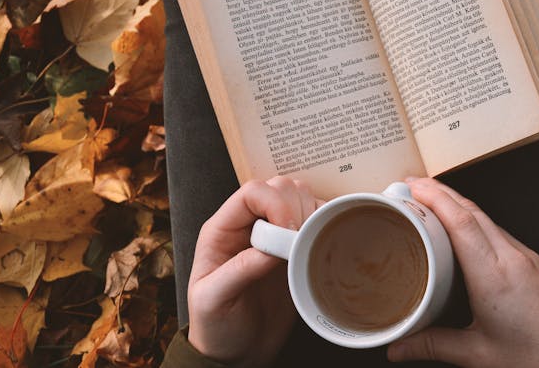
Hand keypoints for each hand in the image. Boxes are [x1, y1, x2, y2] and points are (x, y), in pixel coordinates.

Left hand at [186, 177, 317, 367]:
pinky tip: (319, 246)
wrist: (237, 352)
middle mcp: (249, 224)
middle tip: (299, 243)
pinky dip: (325, 226)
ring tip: (307, 247)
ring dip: (312, 215)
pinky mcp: (296, 247)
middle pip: (280, 188)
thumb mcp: (214, 301)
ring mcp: (275, 234)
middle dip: (296, 209)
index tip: (288, 232)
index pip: (252, 192)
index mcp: (222, 229)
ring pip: (301, 198)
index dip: (275, 204)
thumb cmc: (216, 326)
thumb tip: (271, 248)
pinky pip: (316, 220)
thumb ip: (238, 271)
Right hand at [388, 178, 538, 367]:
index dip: (435, 198)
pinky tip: (465, 234)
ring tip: (432, 205)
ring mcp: (528, 257)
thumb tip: (398, 346)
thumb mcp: (478, 355)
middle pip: (473, 211)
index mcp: (494, 276)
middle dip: (441, 192)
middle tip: (412, 186)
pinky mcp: (536, 264)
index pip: (461, 222)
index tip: (412, 186)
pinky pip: (501, 233)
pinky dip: (477, 224)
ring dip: (459, 206)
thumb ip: (433, 346)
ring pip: (488, 220)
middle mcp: (513, 258)